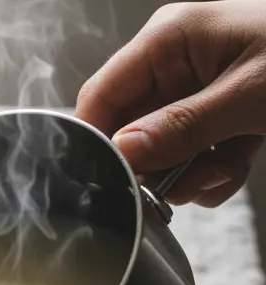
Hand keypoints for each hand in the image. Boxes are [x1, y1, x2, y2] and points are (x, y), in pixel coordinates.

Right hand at [76, 0, 265, 206]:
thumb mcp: (248, 96)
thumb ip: (179, 128)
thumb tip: (122, 154)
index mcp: (170, 39)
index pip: (100, 98)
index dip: (99, 143)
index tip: (114, 181)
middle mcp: (176, 63)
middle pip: (129, 132)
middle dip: (157, 166)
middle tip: (183, 182)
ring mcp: (198, 89)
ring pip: (161, 152)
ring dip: (190, 174)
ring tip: (227, 166)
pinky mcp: (219, 114)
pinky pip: (192, 156)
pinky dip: (213, 173)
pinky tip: (238, 164)